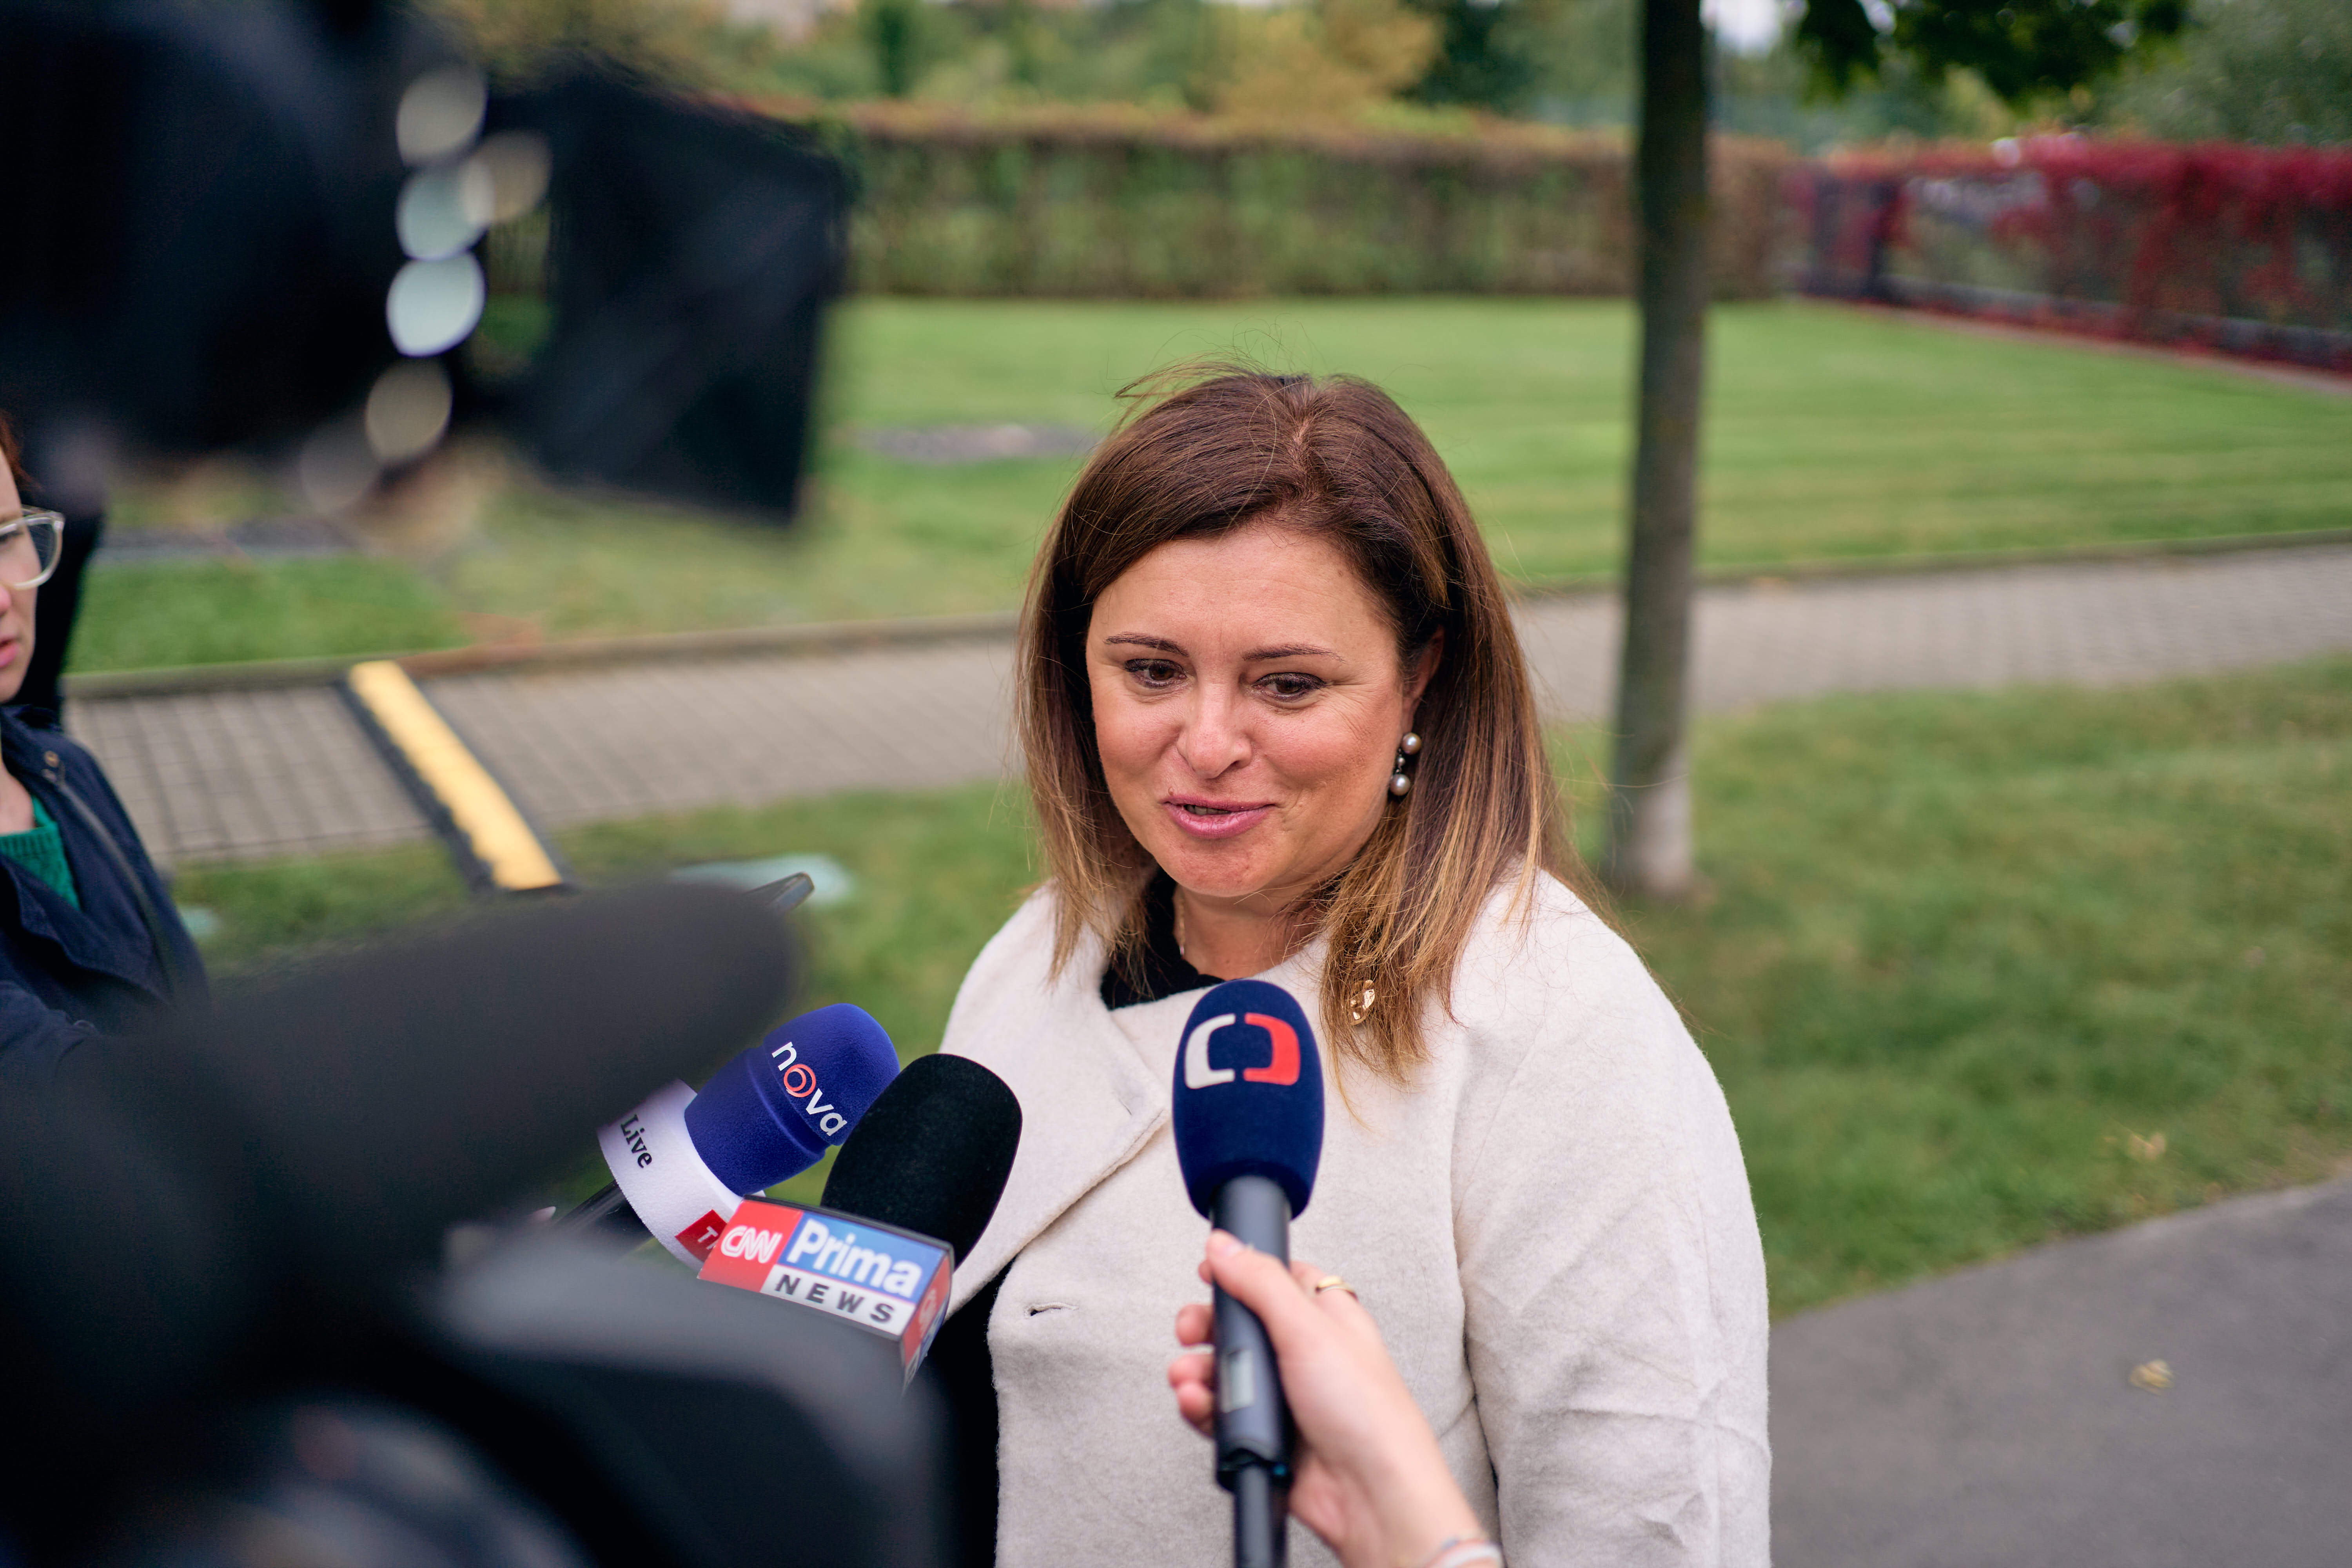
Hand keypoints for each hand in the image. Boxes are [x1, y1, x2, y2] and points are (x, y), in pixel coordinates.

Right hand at [1169, 1232, 1484, 1567]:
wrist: (1370, 1494)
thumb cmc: (1365, 1411)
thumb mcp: (1308, 1329)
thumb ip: (1260, 1283)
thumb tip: (1226, 1245)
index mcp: (1326, 1316)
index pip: (1279, 1279)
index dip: (1243, 1272)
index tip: (1210, 1272)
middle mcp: (1305, 1353)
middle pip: (1241, 1324)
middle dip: (1207, 1326)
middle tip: (1189, 1330)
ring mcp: (1284, 1396)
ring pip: (1226, 1371)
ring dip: (1198, 1370)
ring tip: (1187, 1376)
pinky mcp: (1267, 1434)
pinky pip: (1222, 1414)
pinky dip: (1203, 1407)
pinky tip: (1196, 1404)